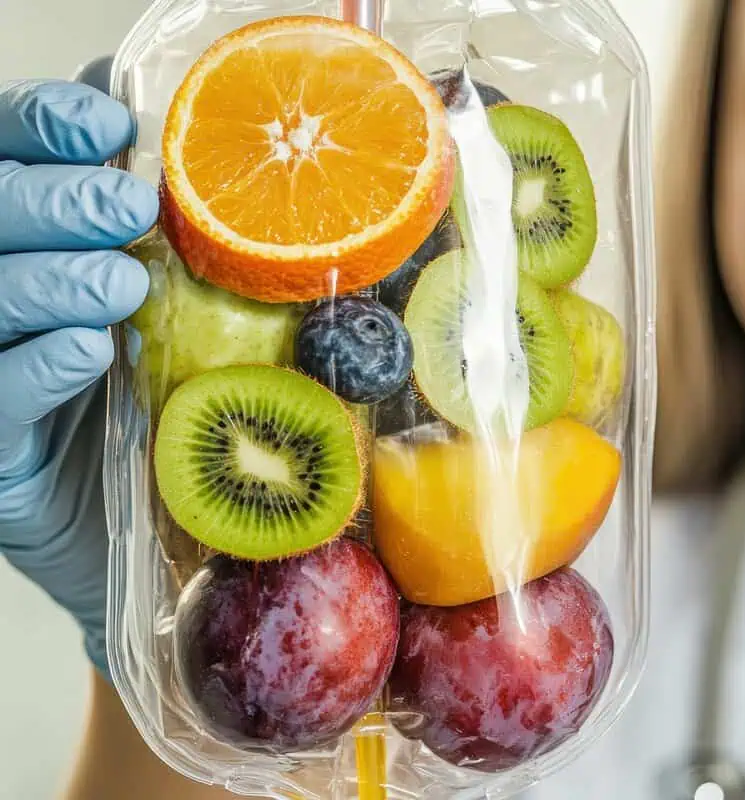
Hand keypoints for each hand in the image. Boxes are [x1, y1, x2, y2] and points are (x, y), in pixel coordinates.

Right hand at [0, 71, 156, 679]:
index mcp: (28, 244)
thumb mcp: (180, 306)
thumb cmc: (174, 399)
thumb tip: (180, 130)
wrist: (172, 531)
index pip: (2, 154)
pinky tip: (85, 352)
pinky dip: (37, 369)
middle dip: (52, 199)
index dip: (38, 124)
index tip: (104, 120)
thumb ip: (166, 229)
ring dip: (49, 282)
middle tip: (129, 203)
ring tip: (122, 283)